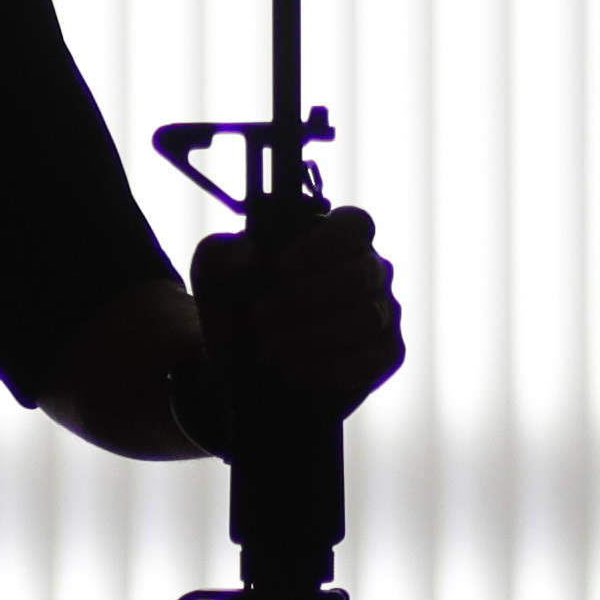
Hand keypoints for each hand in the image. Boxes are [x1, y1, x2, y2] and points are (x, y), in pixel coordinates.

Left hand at [189, 204, 404, 440]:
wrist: (238, 369)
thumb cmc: (234, 307)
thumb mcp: (214, 276)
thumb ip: (224, 255)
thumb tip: (251, 255)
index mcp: (334, 237)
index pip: (354, 225)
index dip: (324, 242)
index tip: (281, 264)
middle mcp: (368, 270)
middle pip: (360, 273)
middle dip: (306, 297)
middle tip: (260, 315)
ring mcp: (382, 311)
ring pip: (366, 318)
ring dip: (312, 337)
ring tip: (268, 352)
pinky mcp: (386, 354)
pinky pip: (374, 359)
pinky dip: (330, 369)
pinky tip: (293, 375)